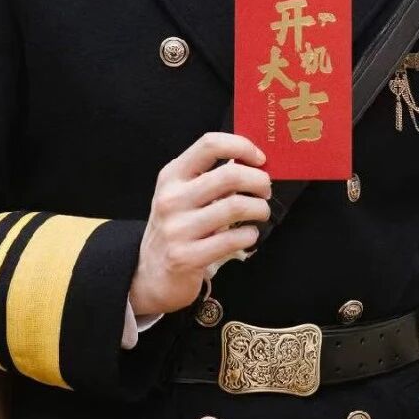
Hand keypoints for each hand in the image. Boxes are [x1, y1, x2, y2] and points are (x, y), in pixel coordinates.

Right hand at [129, 132, 271, 317]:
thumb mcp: (183, 195)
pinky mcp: (186, 257)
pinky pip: (233, 239)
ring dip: (259, 208)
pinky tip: (248, 235)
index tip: (260, 159)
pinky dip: (250, 235)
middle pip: (230, 175)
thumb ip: (211, 177)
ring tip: (260, 213)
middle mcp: (171, 199)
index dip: (242, 147)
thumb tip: (254, 163)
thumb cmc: (178, 228)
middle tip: (265, 190)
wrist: (152, 274)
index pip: (210, 144)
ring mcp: (177, 229)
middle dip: (259, 181)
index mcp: (172, 176)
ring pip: (236, 207)